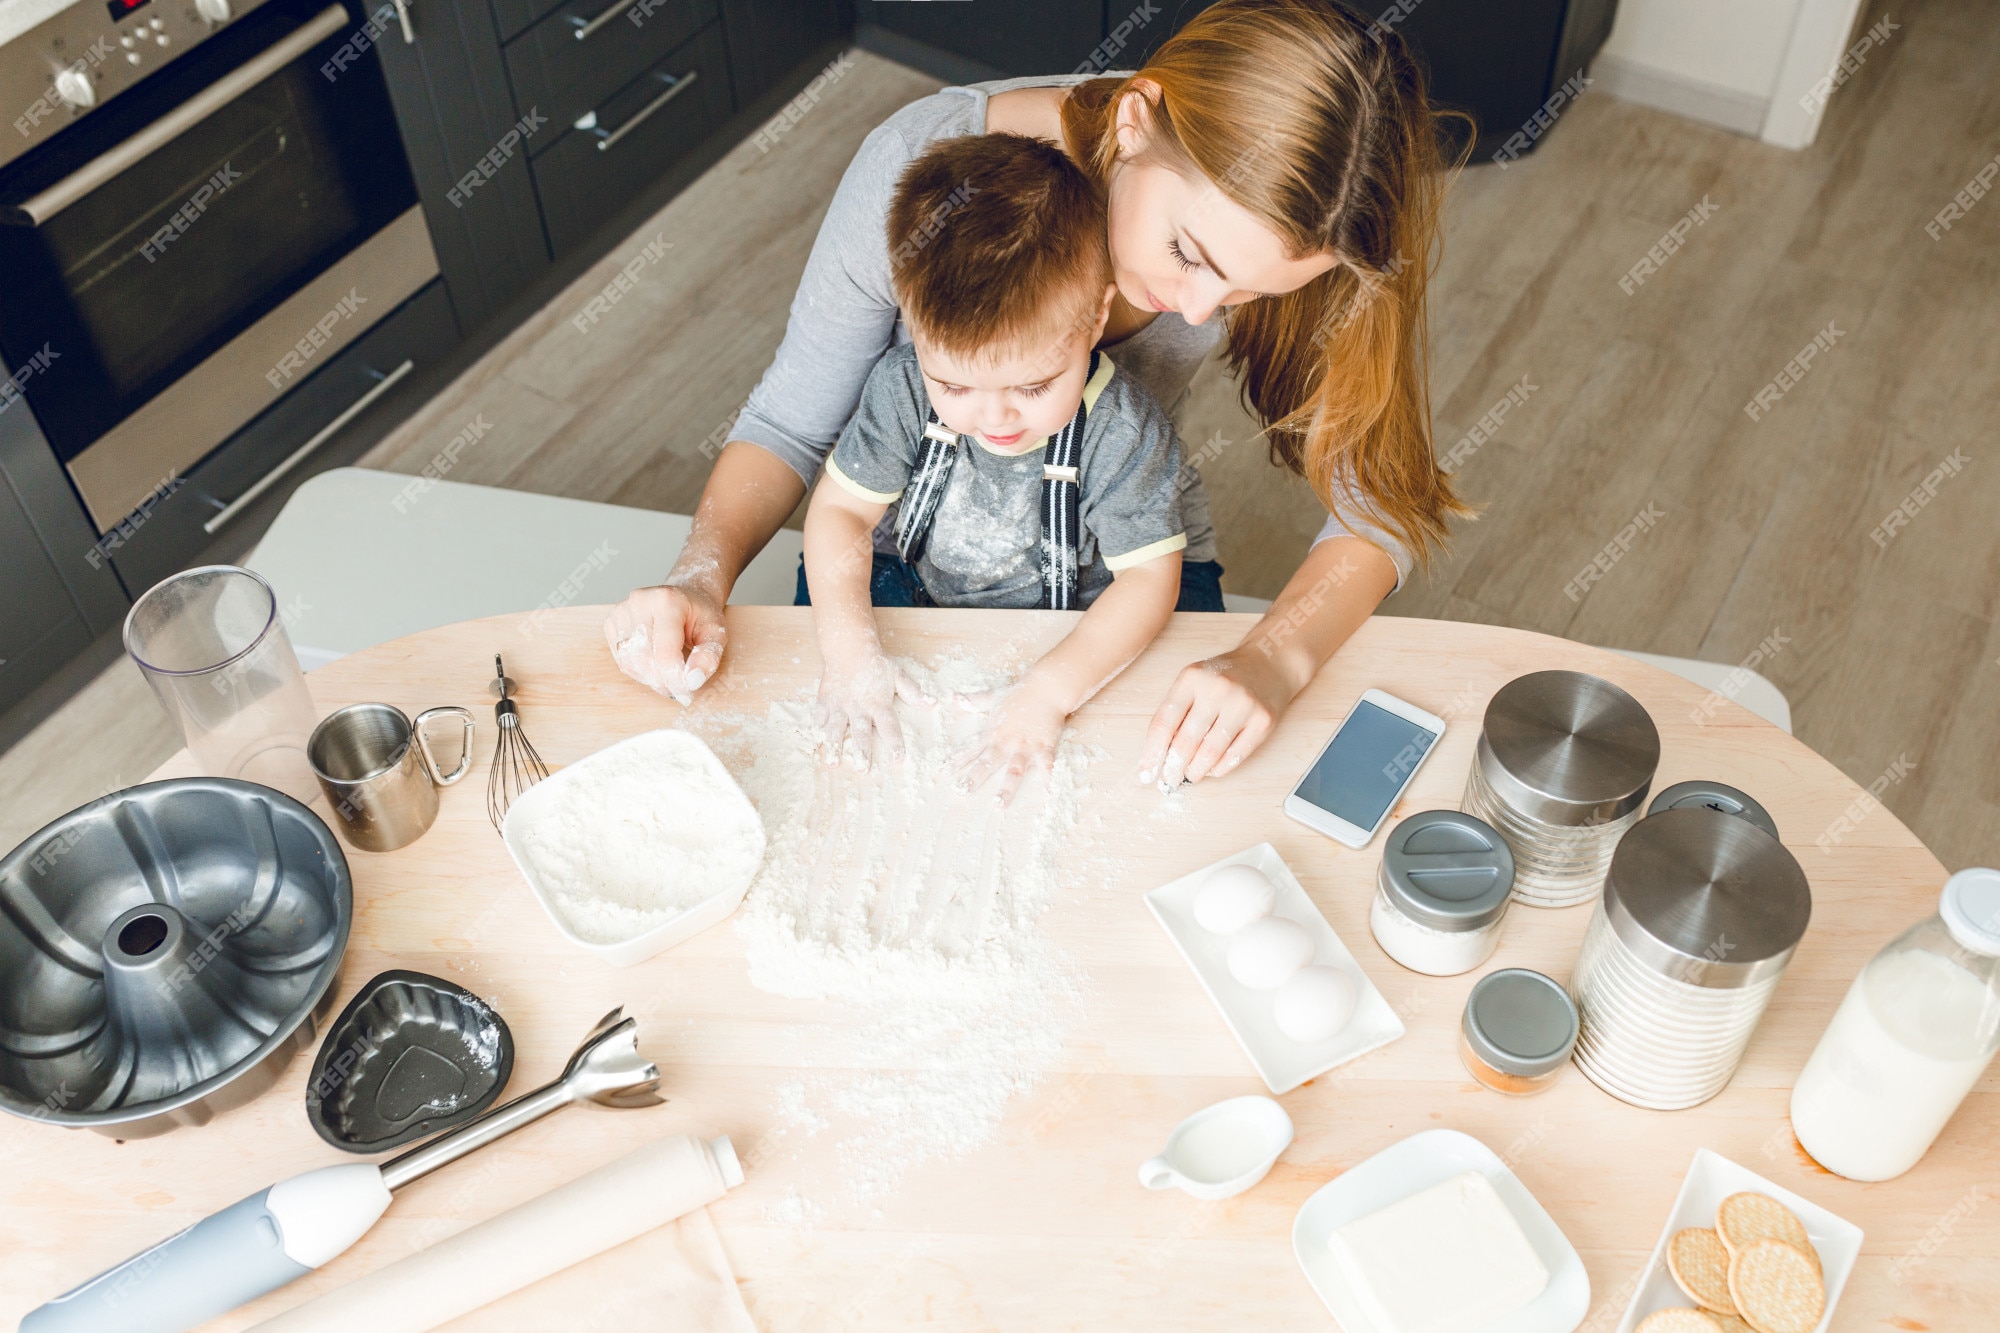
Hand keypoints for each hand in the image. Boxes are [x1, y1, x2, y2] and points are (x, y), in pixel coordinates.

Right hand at [603, 582, 725, 703]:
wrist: (686, 597)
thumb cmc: (701, 616)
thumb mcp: (716, 634)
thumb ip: (708, 657)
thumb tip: (694, 681)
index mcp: (667, 601)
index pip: (664, 652)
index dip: (674, 679)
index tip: (687, 692)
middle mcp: (640, 602)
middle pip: (643, 658)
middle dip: (662, 681)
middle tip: (679, 689)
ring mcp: (622, 611)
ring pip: (629, 661)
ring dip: (650, 678)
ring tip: (668, 676)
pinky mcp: (612, 622)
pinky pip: (621, 659)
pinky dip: (638, 670)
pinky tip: (654, 666)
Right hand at [817, 654, 922, 769]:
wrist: (850, 646)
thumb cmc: (876, 663)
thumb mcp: (898, 675)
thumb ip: (913, 692)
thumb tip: (932, 703)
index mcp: (878, 703)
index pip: (889, 726)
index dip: (894, 743)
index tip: (898, 759)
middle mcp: (859, 706)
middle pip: (860, 732)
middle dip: (861, 752)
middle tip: (861, 770)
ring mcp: (840, 704)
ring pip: (836, 728)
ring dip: (835, 746)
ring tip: (834, 763)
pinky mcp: (825, 699)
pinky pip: (820, 715)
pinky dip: (818, 727)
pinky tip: (817, 739)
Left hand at [952, 679, 1071, 805]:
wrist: (1046, 687)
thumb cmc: (1019, 692)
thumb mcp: (993, 696)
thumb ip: (973, 700)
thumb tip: (954, 697)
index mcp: (992, 733)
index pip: (970, 750)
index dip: (955, 761)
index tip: (941, 773)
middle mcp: (1006, 742)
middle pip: (987, 763)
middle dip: (974, 778)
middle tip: (962, 792)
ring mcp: (1025, 746)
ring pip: (1014, 771)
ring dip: (1006, 788)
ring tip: (998, 804)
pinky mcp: (1044, 747)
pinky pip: (1045, 766)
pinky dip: (1047, 780)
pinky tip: (1046, 795)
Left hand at [1136, 648, 1289, 788]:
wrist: (1269, 663)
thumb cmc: (1224, 677)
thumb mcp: (1194, 682)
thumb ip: (1177, 711)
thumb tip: (1159, 755)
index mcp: (1192, 678)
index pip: (1164, 722)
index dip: (1152, 752)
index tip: (1146, 772)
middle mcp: (1218, 689)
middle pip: (1186, 741)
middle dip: (1173, 768)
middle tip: (1168, 781)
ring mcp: (1243, 705)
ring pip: (1210, 753)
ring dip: (1195, 771)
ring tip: (1189, 776)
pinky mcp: (1263, 721)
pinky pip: (1235, 756)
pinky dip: (1219, 769)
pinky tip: (1211, 769)